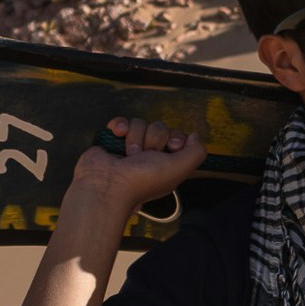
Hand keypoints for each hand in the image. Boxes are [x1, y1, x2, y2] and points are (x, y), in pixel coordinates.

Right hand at [68, 114, 207, 214]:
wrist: (108, 184)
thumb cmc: (143, 180)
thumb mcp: (179, 169)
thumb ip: (196, 152)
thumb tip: (194, 135)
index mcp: (167, 162)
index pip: (177, 136)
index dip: (175, 138)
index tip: (171, 148)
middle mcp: (150, 155)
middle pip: (159, 127)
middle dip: (153, 141)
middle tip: (144, 158)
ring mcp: (130, 146)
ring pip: (140, 123)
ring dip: (135, 139)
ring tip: (128, 156)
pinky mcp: (113, 140)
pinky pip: (121, 122)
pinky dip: (120, 126)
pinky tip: (118, 134)